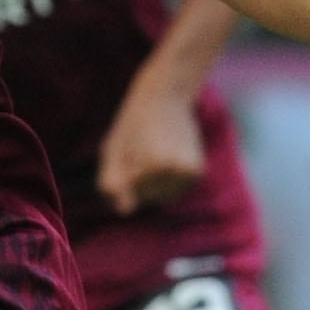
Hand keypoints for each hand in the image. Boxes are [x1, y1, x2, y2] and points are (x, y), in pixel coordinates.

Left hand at [93, 80, 211, 215]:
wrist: (166, 98)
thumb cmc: (132, 124)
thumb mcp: (112, 150)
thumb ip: (111, 182)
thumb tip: (124, 211)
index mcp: (151, 163)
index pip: (128, 196)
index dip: (123, 177)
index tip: (129, 152)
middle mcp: (174, 169)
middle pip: (146, 198)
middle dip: (137, 181)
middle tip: (142, 150)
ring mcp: (189, 172)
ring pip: (162, 198)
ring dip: (153, 184)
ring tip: (153, 154)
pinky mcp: (197, 172)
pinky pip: (175, 192)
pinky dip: (166, 182)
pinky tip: (164, 159)